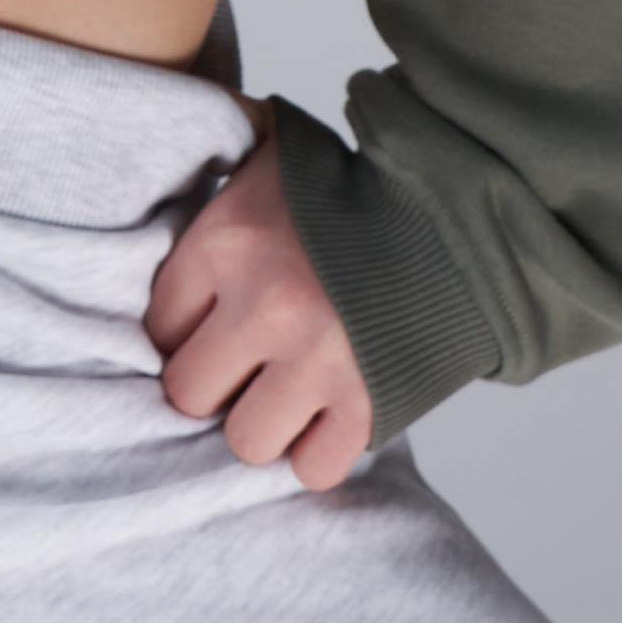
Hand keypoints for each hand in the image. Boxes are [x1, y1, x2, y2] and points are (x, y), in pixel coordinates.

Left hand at [144, 97, 374, 491]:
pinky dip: (320, 450)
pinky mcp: (368, 403)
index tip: (210, 327)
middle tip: (247, 366)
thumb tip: (165, 165)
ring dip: (267, 423)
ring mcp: (316, 361)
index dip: (185, 331)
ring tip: (289, 390)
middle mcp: (264, 305)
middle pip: (190, 395)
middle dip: (216, 385)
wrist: (461, 211)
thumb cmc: (356, 185)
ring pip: (246, 441)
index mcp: (227, 241)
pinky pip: (313, 468)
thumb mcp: (272, 154)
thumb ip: (214, 173)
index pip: (160, 326)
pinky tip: (329, 412)